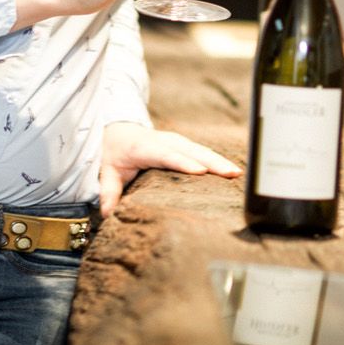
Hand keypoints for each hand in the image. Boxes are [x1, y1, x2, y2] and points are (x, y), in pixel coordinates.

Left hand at [97, 120, 240, 215]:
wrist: (118, 130)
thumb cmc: (113, 153)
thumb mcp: (105, 171)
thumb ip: (108, 191)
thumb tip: (107, 214)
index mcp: (144, 147)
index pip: (165, 155)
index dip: (183, 162)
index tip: (200, 171)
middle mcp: (163, 140)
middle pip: (190, 150)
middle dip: (212, 161)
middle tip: (231, 173)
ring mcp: (176, 141)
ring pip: (200, 149)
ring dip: (219, 160)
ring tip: (237, 173)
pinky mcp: (183, 144)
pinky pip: (202, 151)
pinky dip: (217, 159)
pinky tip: (231, 170)